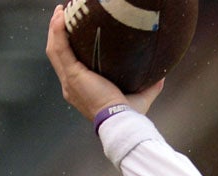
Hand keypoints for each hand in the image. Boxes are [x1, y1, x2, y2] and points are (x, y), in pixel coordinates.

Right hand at [44, 5, 162, 119]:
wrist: (121, 121)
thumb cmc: (128, 116)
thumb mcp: (139, 97)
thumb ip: (149, 86)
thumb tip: (162, 76)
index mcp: (81, 90)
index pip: (69, 64)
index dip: (67, 48)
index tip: (73, 33)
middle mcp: (71, 86)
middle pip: (58, 54)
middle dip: (58, 34)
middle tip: (62, 17)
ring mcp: (70, 80)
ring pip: (55, 49)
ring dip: (55, 29)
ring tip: (60, 12)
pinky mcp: (73, 75)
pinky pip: (60, 49)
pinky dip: (58, 32)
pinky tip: (61, 18)